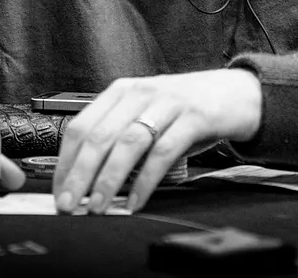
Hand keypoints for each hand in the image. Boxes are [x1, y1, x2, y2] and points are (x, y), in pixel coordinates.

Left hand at [53, 68, 261, 214]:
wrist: (238, 93)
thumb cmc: (187, 110)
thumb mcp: (148, 115)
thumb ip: (121, 137)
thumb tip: (86, 180)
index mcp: (121, 92)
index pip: (80, 127)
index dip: (65, 163)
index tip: (59, 192)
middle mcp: (140, 93)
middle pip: (99, 137)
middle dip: (80, 175)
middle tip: (69, 204)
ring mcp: (168, 103)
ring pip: (128, 143)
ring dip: (108, 180)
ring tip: (98, 207)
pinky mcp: (194, 117)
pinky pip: (163, 152)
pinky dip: (145, 180)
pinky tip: (135, 201)